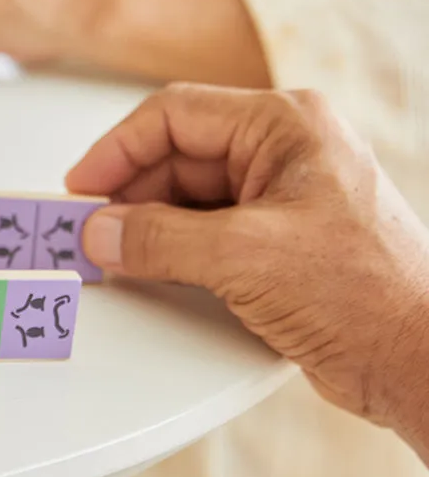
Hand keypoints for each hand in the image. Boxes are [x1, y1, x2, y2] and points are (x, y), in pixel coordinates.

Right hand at [66, 85, 428, 455]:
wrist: (423, 362)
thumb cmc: (372, 295)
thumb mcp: (245, 257)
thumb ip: (160, 239)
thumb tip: (101, 232)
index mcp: (286, 125)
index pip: (175, 114)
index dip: (118, 149)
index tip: (82, 187)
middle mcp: (283, 153)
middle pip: (177, 155)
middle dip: (129, 192)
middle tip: (88, 227)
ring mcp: (280, 197)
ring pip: (188, 196)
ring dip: (146, 223)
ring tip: (111, 251)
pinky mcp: (276, 240)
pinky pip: (205, 230)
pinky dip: (171, 247)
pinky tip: (147, 266)